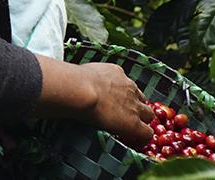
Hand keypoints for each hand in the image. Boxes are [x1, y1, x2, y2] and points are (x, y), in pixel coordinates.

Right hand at [33, 54, 152, 146]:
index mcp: (116, 73)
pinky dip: (142, 136)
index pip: (127, 85)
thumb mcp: (82, 74)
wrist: (81, 90)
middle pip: (141, 98)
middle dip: (136, 107)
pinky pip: (147, 133)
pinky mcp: (134, 123)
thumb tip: (66, 81)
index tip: (116, 103)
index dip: (124, 96)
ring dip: (141, 120)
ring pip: (148, 114)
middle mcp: (129, 86)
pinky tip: (134, 140)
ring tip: (130, 129)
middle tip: (125, 116)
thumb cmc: (73, 81)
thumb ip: (83, 78)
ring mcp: (134, 105)